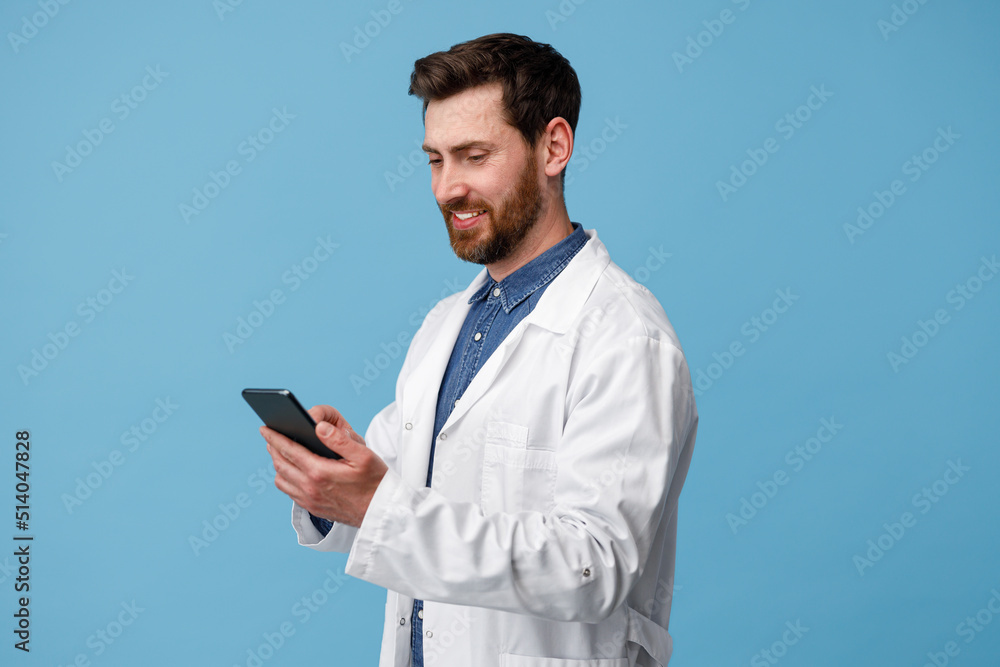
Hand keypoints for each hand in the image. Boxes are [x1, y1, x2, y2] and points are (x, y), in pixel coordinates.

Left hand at [262, 404, 387, 527]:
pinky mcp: (313, 509)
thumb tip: (318, 426)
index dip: (275, 437)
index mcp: (320, 472)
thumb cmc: (375, 481)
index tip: (265, 428)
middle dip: (273, 448)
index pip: (289, 450)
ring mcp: (310, 501)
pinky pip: (290, 493)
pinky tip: (292, 472)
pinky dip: (285, 479)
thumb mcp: (363, 455)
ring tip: (280, 453)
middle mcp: (310, 488)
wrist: (381, 512)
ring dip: (278, 465)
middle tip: (270, 437)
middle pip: (281, 464)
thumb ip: (339, 439)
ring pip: (282, 480)